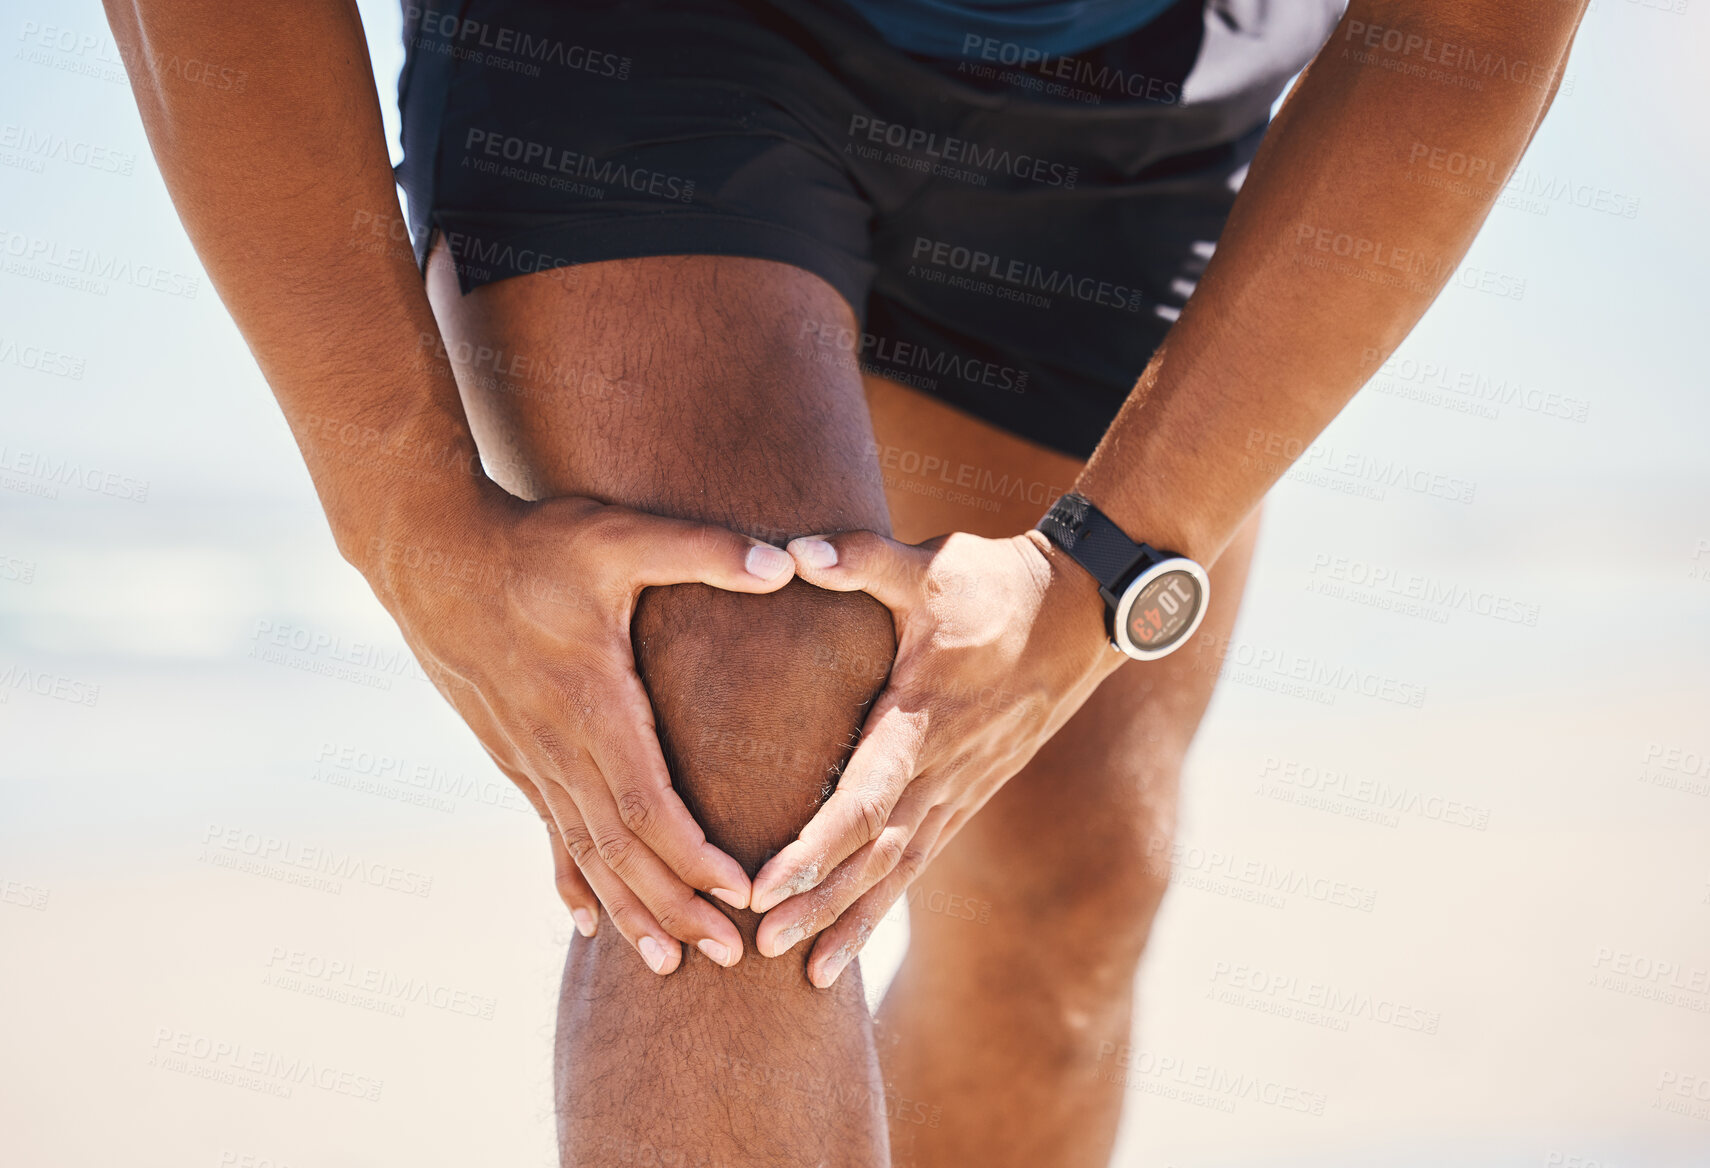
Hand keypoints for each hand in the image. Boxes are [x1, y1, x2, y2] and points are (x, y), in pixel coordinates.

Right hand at [367, 487, 798, 974]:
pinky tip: (586, 921)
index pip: (646, 804)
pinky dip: (575, 880)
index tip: (739, 893)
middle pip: (620, 849)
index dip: (692, 856)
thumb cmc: (533, 543)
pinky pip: (550, 833)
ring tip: (669, 963)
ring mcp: (529, 757)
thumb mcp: (619, 535)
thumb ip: (702, 550)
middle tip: (726, 956)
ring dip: (629, 909)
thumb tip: (783, 562)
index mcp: (591, 703)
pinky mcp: (512, 755)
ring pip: (585, 853)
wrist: (429, 555)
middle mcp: (556, 745)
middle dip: (675, 906)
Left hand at [749, 528, 1121, 985]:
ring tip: (804, 976)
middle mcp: (943, 766)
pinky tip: (850, 946)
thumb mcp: (933, 562)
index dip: (815, 846)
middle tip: (759, 947)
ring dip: (850, 920)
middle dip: (818, 903)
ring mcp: (962, 787)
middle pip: (875, 852)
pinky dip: (884, 906)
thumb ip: (859, 559)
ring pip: (901, 869)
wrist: (1086, 611)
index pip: (865, 795)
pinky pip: (923, 861)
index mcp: (923, 714)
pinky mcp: (970, 795)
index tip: (766, 886)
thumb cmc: (1000, 582)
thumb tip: (792, 554)